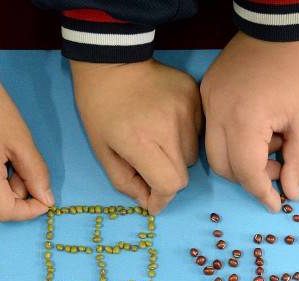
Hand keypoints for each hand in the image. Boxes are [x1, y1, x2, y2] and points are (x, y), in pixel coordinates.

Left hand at [71, 60, 200, 214]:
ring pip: (192, 153)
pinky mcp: (195, 97)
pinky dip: (185, 135)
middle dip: (166, 178)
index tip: (153, 201)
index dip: (162, 198)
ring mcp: (186, 110)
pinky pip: (197, 131)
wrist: (112, 60)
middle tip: (149, 168)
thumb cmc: (100, 107)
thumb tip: (148, 201)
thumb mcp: (102, 150)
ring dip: (177, 156)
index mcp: (141, 142)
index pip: (170, 184)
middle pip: (183, 173)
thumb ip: (124, 181)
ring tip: (157, 139)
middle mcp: (169, 128)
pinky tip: (166, 122)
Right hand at [201, 31, 298, 210]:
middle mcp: (216, 113)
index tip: (277, 205)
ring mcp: (208, 100)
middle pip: (223, 167)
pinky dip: (234, 139)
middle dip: (250, 177)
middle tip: (279, 167)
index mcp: (244, 120)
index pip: (246, 173)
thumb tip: (291, 193)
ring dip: (241, 159)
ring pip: (214, 150)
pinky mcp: (207, 90)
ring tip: (272, 141)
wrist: (283, 23)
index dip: (262, 194)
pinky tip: (260, 127)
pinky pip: (213, 128)